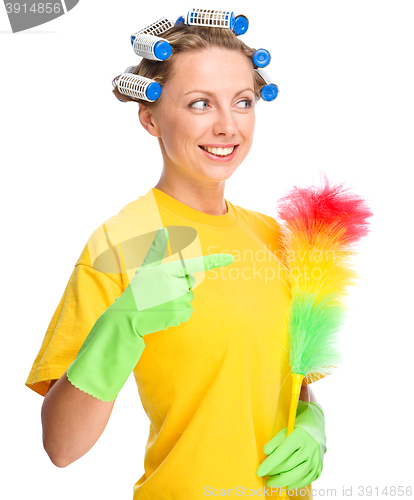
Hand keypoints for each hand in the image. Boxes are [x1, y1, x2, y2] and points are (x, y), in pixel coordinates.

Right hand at [67, 227, 234, 400]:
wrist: (126, 318)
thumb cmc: (136, 291)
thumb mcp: (146, 268)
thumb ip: (156, 248)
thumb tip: (163, 229)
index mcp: (168, 270)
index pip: (195, 265)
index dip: (215, 261)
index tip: (231, 258)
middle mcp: (175, 284)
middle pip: (190, 283)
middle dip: (180, 286)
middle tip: (161, 293)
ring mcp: (178, 300)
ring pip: (189, 298)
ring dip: (178, 301)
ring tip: (160, 304)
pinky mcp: (180, 314)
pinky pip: (187, 312)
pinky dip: (178, 314)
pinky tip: (163, 313)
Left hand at [256, 401, 326, 488]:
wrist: (315, 432)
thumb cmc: (295, 432)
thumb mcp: (283, 432)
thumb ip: (274, 442)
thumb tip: (266, 452)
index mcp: (300, 436)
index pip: (283, 452)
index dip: (270, 463)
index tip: (259, 472)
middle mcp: (311, 448)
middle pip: (289, 465)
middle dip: (274, 473)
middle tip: (264, 476)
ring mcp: (317, 459)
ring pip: (298, 475)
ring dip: (282, 481)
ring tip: (272, 481)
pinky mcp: (319, 469)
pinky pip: (306, 481)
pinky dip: (294, 484)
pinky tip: (285, 484)